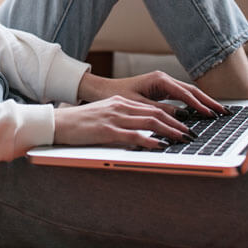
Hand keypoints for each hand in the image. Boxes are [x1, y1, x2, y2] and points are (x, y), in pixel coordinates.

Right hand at [53, 95, 194, 148]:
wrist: (56, 123)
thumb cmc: (79, 124)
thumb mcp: (104, 116)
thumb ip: (122, 121)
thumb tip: (141, 132)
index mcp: (121, 102)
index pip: (152, 108)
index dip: (172, 116)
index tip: (185, 125)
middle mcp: (120, 107)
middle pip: (155, 113)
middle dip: (176, 124)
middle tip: (191, 134)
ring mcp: (114, 118)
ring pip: (149, 122)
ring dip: (169, 131)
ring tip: (183, 139)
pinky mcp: (106, 131)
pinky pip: (133, 135)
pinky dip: (149, 140)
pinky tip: (160, 145)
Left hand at [77, 71, 229, 117]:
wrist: (103, 90)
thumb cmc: (117, 96)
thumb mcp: (138, 106)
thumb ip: (160, 111)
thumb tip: (181, 118)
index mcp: (159, 80)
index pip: (185, 94)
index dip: (199, 105)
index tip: (211, 115)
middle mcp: (164, 79)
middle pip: (192, 91)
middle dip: (209, 102)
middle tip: (224, 113)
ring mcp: (164, 84)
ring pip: (189, 93)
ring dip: (204, 103)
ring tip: (219, 113)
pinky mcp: (162, 90)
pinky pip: (182, 97)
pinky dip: (194, 104)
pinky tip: (203, 112)